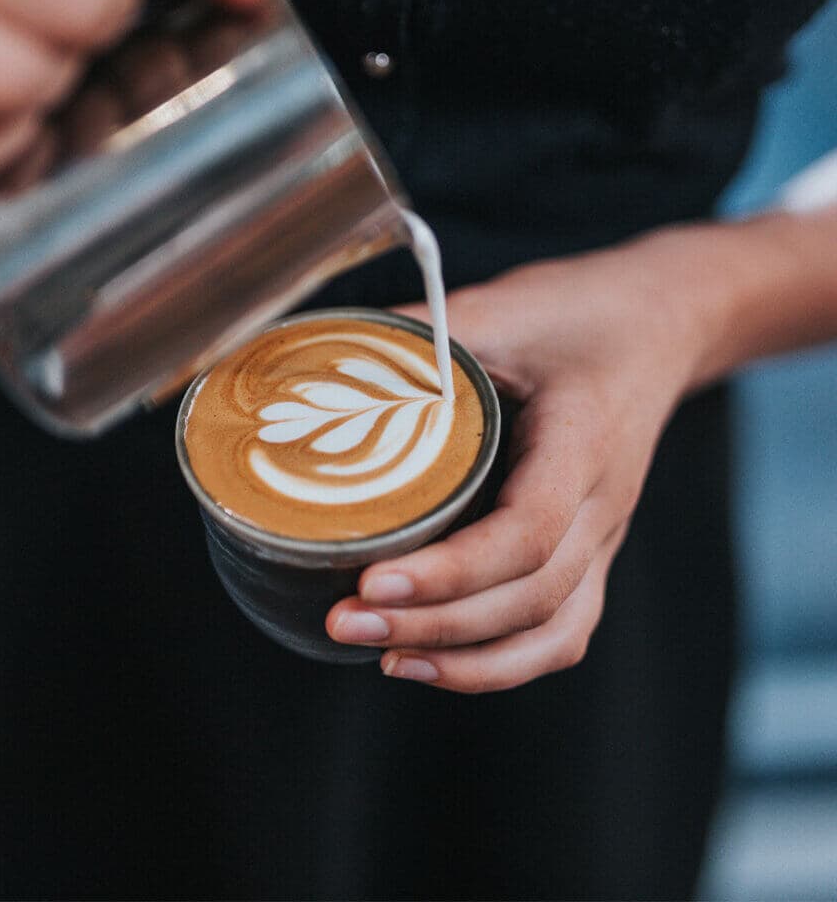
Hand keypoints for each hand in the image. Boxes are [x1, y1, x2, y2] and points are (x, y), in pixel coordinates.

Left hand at [326, 231, 712, 691]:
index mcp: (583, 441)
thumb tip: (313, 363)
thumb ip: (413, 333)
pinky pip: (562, 631)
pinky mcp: (591, 550)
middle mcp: (604, 504)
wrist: (656, 325)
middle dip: (435, 624)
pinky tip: (437, 662)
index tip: (371, 581)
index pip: (528, 530)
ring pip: (553, 631)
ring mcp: (604, 535)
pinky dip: (502, 662)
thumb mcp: (497, 307)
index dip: (450, 569)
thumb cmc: (576, 314)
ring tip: (384, 658)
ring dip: (467, 661)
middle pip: (531, 595)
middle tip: (346, 622)